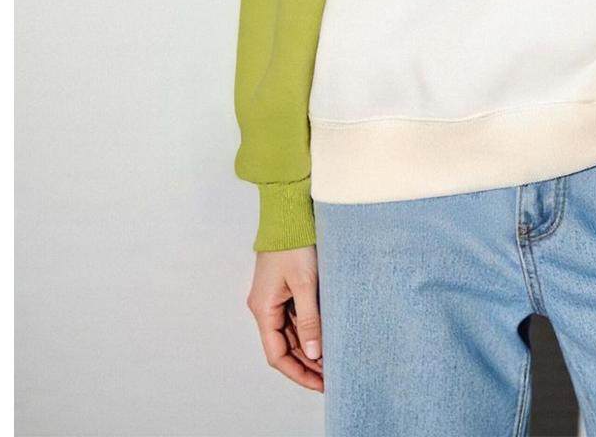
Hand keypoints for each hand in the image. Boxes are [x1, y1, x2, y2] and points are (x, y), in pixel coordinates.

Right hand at [247, 246, 323, 391]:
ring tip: (332, 361)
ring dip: (309, 348)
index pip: (277, 355)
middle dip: (306, 364)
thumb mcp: (305, 284)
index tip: (319, 384)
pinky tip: (326, 336)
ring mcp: (274, 297)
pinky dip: (309, 329)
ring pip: (290, 333)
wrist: (289, 212)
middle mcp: (265, 307)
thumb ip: (309, 320)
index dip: (298, 373)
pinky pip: (294, 317)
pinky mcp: (283, 287)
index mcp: (264, 309)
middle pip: (284, 346)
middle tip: (331, 376)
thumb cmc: (294, 243)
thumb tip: (313, 352)